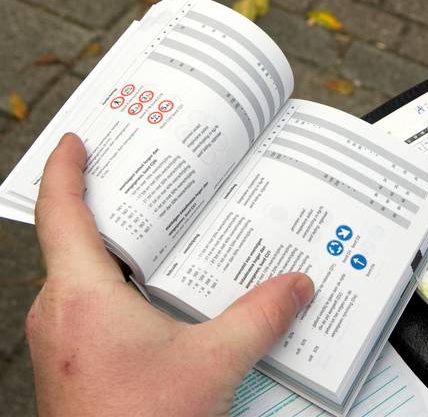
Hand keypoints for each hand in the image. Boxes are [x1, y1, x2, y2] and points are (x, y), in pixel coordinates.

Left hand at [26, 134, 314, 415]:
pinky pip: (88, 306)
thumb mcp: (213, 362)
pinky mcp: (74, 362)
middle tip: (143, 180)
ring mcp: (61, 340)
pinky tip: (161, 299)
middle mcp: (59, 312)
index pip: (61, 212)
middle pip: (73, 239)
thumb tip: (293, 285)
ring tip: (161, 236)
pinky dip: (118, 288)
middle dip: (108, 207)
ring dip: (116, 253)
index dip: (66, 169)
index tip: (77, 140)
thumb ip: (260, 316)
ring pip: (82, 276)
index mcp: (81, 295)